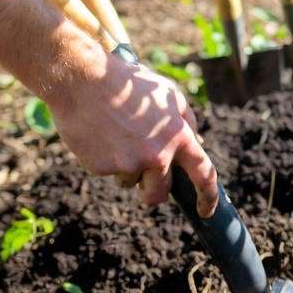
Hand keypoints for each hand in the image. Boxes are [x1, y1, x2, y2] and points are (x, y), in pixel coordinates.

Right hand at [49, 55, 219, 218]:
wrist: (83, 80)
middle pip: (160, 191)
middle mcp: (158, 155)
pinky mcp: (104, 167)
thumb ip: (186, 121)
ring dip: (126, 168)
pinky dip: (104, 159)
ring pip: (131, 182)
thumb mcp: (168, 94)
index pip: (204, 175)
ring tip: (115, 137)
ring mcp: (130, 163)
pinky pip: (108, 172)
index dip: (208, 197)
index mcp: (179, 137)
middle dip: (152, 189)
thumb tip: (199, 145)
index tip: (207, 211)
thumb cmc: (128, 84)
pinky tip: (98, 135)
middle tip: (142, 173)